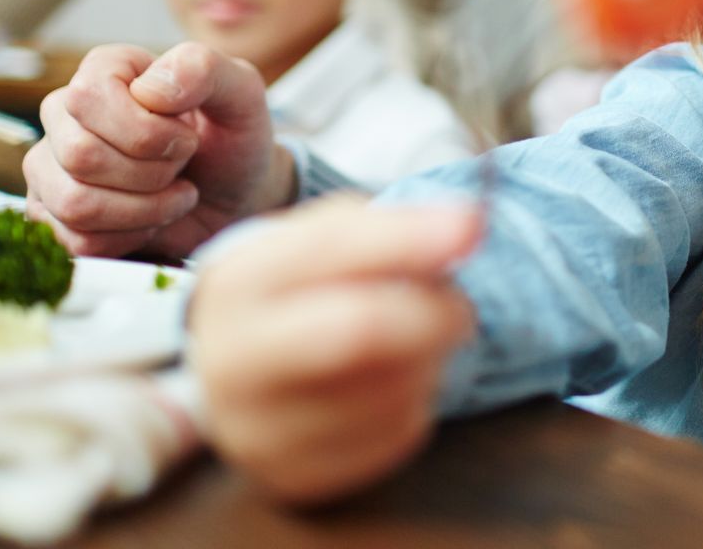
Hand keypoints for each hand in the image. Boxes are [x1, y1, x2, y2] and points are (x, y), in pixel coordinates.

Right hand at [23, 42, 291, 258]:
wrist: (237, 195)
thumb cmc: (235, 138)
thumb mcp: (242, 93)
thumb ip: (203, 70)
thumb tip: (148, 90)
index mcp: (106, 70)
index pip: (88, 97)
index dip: (146, 131)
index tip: (186, 137)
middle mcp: (66, 113)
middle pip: (80, 154)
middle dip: (152, 173)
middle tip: (182, 166)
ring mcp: (50, 165)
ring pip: (74, 202)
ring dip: (144, 209)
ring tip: (173, 193)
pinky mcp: (53, 214)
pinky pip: (77, 239)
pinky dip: (131, 236)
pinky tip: (154, 217)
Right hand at [189, 196, 480, 503]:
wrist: (246, 367)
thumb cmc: (304, 288)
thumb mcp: (331, 236)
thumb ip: (396, 226)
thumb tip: (468, 226)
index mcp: (239, 283)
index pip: (333, 252)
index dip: (410, 238)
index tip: (471, 227)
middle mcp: (232, 362)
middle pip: (361, 332)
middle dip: (434, 312)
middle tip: (461, 308)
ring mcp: (257, 432)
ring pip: (392, 389)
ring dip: (431, 359)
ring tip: (413, 342)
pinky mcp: (296, 477)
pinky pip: (396, 435)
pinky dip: (417, 402)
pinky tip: (393, 384)